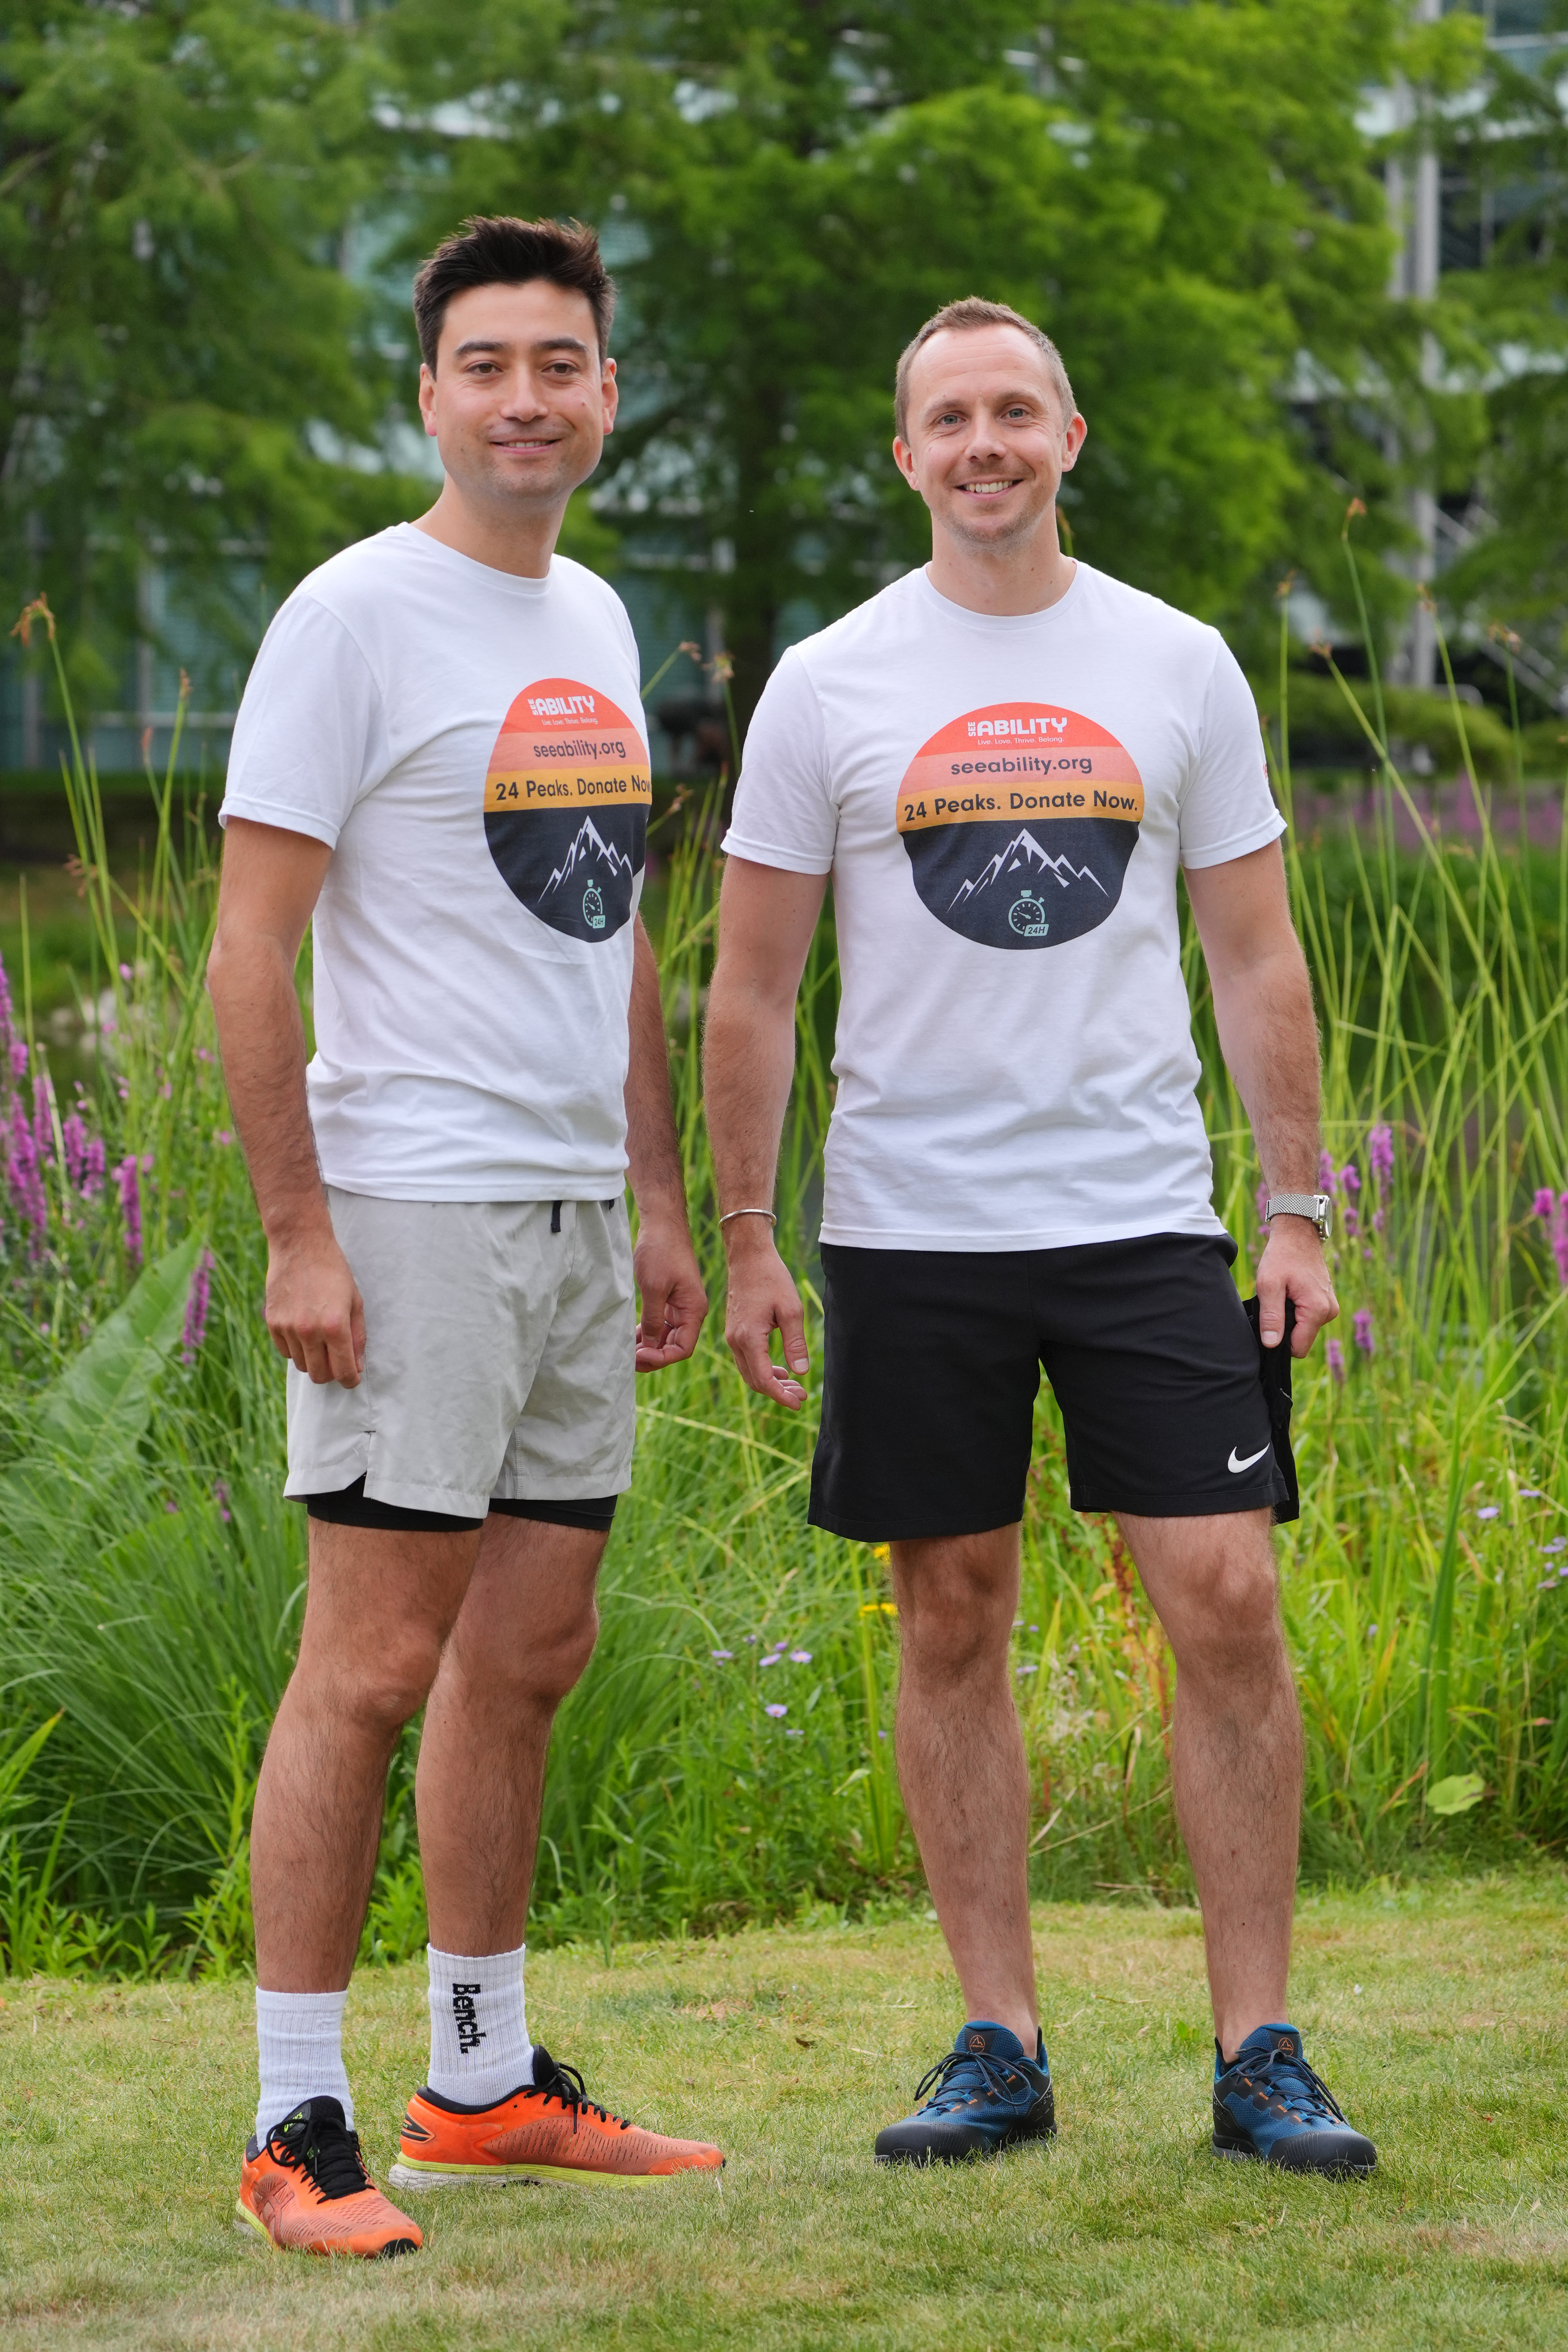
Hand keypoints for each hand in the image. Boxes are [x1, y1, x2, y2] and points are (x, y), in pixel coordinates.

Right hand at [265, 1225, 364, 1385]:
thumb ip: (357, 1337)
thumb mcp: (355, 1302)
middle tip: (337, 1361)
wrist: (300, 1246)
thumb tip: (357, 1366)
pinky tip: (304, 1332)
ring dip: (313, 1360)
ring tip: (321, 1340)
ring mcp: (288, 1327)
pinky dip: (296, 1349)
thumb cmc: (334, 1272)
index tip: (352, 1378)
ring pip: (302, 1365)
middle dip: (331, 1373)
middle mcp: (310, 1331)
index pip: (343, 1371)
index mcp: (335, 1326)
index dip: (350, 1380)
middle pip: (319, 1375)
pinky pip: (285, 1352)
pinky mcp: (272, 1322)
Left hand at [633, 1215, 707, 1371]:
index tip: (639, 1355)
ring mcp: (680, 1306)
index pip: (682, 1349)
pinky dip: (648, 1333)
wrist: (662, 1225)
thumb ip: (653, 1320)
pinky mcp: (670, 1299)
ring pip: (667, 1337)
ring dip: (649, 1346)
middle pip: (675, 1346)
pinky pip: (661, 1324)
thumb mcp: (654, 1288)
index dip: (661, 1357)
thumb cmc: (660, 1252)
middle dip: (653, 1355)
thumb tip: (650, 1347)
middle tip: (629, 1359)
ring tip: (628, 1351)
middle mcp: (690, 1312)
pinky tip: (633, 1337)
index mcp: (693, 1310)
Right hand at [723, 1226, 808, 1408]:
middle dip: (778, 1392)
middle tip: (802, 1396)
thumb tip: (801, 1373)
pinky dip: (762, 1369)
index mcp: (748, 1338)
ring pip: (749, 1372)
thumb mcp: (791, 1310)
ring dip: (771, 1382)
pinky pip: (746, 1360)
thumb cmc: (771, 1278)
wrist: (748, 1256)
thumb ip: (795, 1343)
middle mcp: (735, 1341)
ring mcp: (732, 1336)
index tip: (799, 1403)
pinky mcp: (735, 1331)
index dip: (781, 1396)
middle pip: (754, 1380)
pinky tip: (780, 1370)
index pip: (763, 1379)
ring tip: (795, 1386)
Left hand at [1256, 1217, 1337, 1355]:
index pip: (1298, 1348)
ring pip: (1305, 1329)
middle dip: (1285, 1328)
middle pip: (1302, 1339)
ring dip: (1291, 1318)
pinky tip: (1290, 1293)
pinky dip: (1298, 1311)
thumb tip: (1271, 1345)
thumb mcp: (1269, 1285)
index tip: (1269, 1323)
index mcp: (1317, 1310)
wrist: (1298, 1233)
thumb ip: (1271, 1317)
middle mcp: (1330, 1311)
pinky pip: (1310, 1318)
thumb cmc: (1282, 1256)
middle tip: (1275, 1303)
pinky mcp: (1327, 1301)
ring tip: (1282, 1295)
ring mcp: (1330, 1306)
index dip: (1280, 1342)